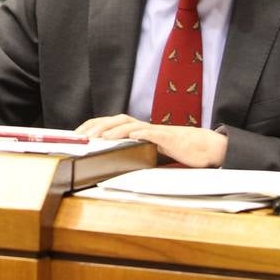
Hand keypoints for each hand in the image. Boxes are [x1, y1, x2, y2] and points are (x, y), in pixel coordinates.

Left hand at [76, 114, 227, 167]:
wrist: (202, 147)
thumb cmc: (175, 150)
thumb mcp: (149, 151)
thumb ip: (132, 151)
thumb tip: (110, 159)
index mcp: (137, 129)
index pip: (109, 123)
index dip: (91, 127)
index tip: (76, 135)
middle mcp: (143, 126)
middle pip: (115, 120)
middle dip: (96, 127)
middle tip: (81, 137)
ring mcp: (154, 130)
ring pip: (129, 125)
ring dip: (112, 130)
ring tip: (99, 137)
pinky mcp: (167, 137)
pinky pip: (150, 133)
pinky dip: (138, 134)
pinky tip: (128, 137)